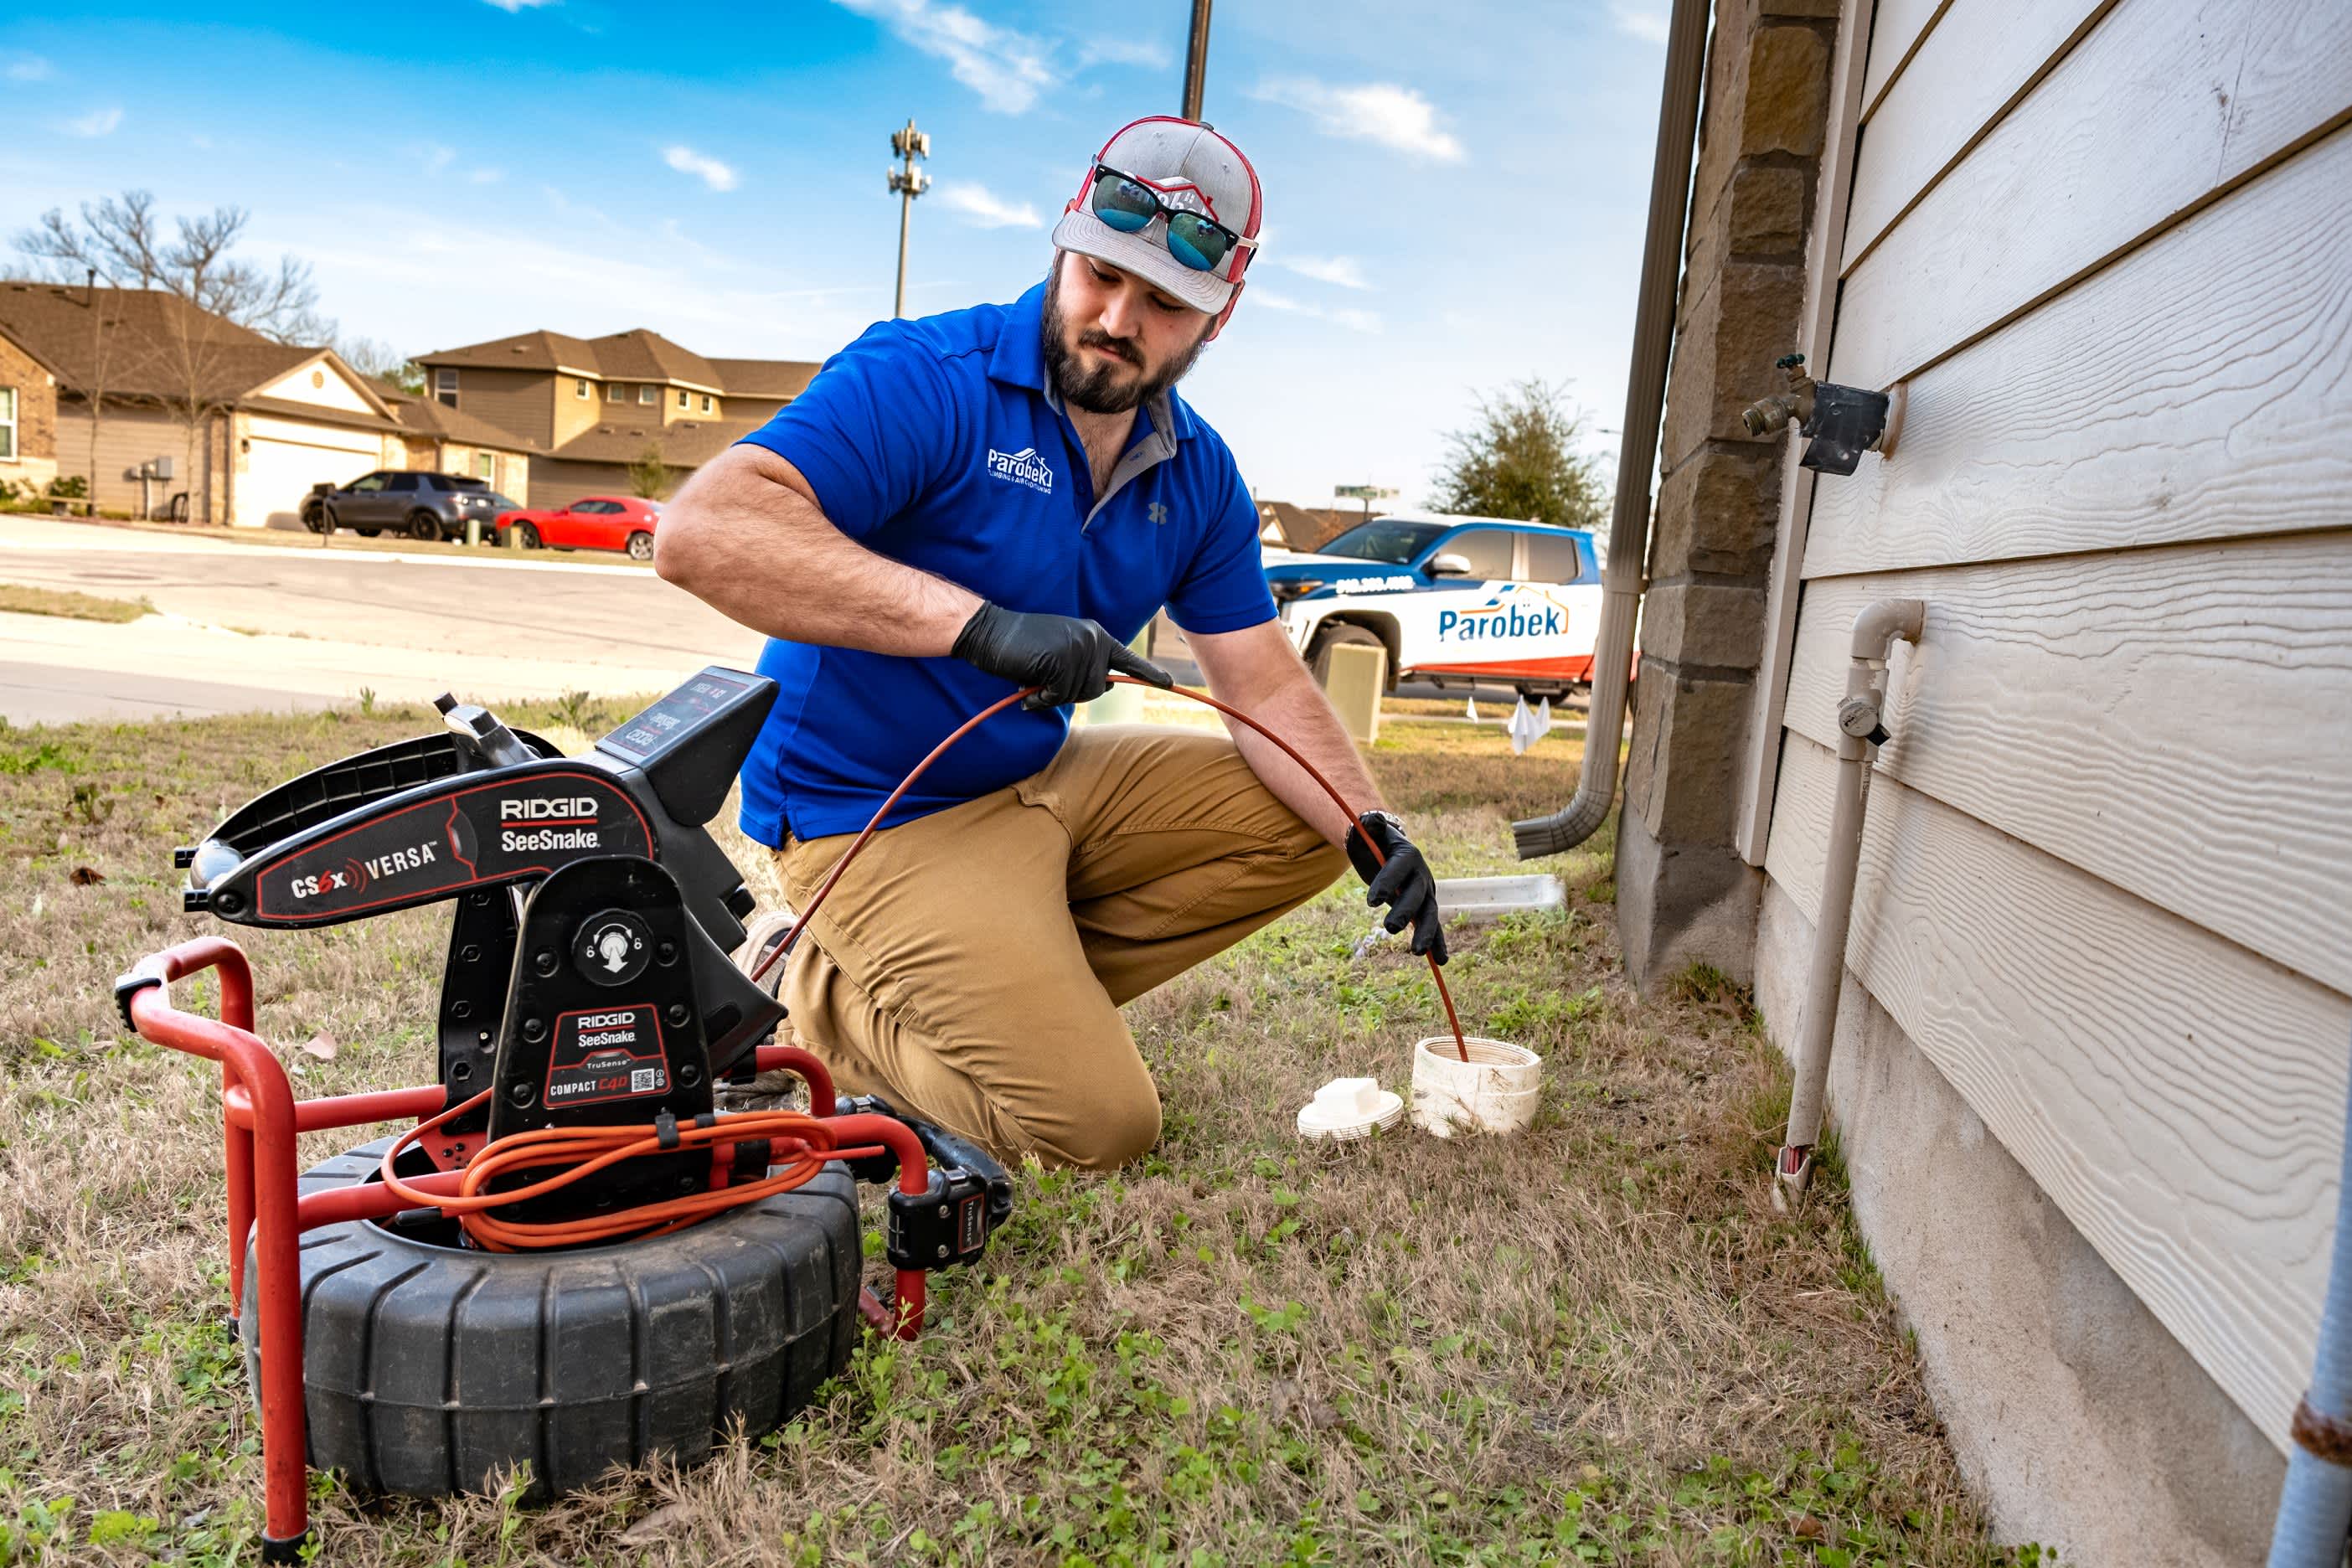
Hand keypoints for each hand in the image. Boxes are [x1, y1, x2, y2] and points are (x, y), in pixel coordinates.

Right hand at [951, 602, 1174, 710]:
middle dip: (1071, 693)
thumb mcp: (1062, 654)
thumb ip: (1086, 667)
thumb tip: (1110, 684)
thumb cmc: (1023, 647)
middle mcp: (1093, 639)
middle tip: (1045, 680)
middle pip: (1098, 689)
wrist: (990, 632)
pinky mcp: (1062, 660)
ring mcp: (1079, 648)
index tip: (1170, 683)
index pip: (1126, 658)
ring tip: (1034, 678)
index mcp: (1096, 635)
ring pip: (1079, 695)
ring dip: (1053, 696)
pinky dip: (1042, 699)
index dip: (1148, 673)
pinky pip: (1059, 697)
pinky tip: (1028, 686)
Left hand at [1346, 810, 1446, 963]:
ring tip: (1417, 952)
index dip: (1386, 884)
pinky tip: (1440, 962)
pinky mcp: (1425, 907)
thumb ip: (1371, 826)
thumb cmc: (1375, 843)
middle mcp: (1421, 874)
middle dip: (1404, 912)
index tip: (1370, 902)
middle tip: (1389, 927)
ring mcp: (1426, 892)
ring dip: (1425, 933)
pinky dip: (1438, 943)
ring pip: (1429, 914)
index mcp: (1407, 855)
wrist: (1389, 850)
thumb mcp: (1369, 833)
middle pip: (1416, 895)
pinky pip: (1433, 926)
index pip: (1397, 871)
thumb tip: (1370, 819)